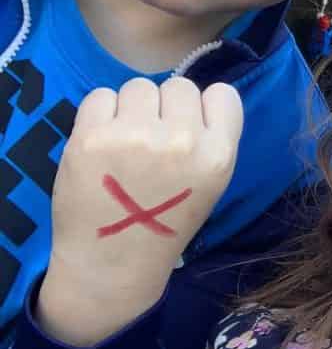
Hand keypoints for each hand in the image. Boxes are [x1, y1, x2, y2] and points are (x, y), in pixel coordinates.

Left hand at [38, 77, 242, 345]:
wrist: (113, 263)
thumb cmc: (165, 221)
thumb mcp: (211, 184)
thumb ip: (210, 139)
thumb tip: (192, 99)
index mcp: (218, 155)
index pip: (223, 95)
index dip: (203, 108)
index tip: (188, 128)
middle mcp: (182, 140)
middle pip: (178, 86)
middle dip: (164, 108)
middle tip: (151, 140)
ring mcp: (136, 136)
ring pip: (138, 87)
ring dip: (131, 108)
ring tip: (124, 143)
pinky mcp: (92, 137)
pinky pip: (100, 96)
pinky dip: (100, 114)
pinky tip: (101, 144)